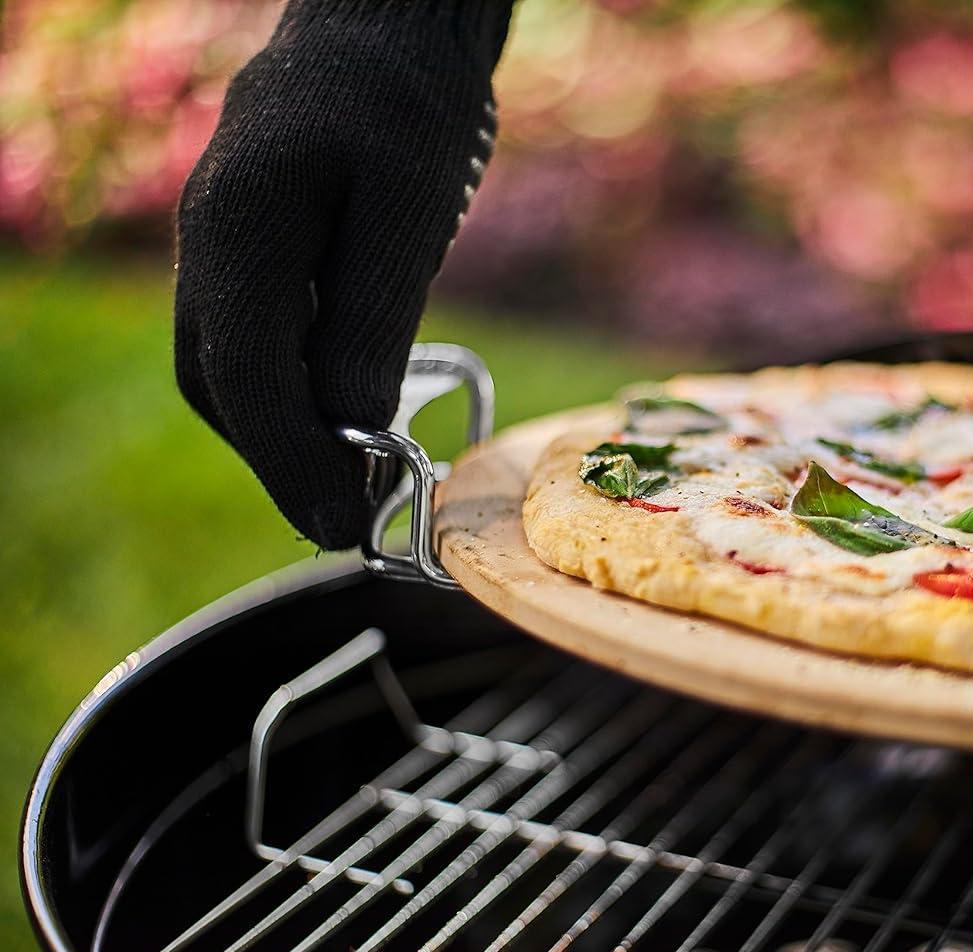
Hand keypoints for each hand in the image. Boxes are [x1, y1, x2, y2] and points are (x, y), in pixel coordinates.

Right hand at [174, 0, 511, 548]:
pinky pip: (251, 337)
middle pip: (221, 382)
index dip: (290, 462)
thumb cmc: (406, 106)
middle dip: (282, 458)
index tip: (343, 524)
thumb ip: (369, 323)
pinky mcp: (250, 247)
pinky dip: (291, 388)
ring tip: (357, 477)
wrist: (388, 30)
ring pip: (228, 367)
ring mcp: (220, 243)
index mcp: (237, 228)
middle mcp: (208, 241)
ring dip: (284, 430)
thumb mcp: (404, 214)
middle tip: (354, 514)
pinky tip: (345, 409)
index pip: (243, 376)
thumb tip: (350, 432)